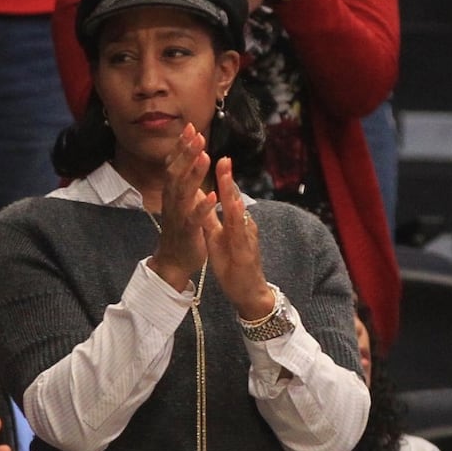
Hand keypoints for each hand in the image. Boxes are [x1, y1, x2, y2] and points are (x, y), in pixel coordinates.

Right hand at [148, 124, 216, 291]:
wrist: (174, 260)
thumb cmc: (180, 228)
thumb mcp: (180, 199)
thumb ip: (183, 179)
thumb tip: (188, 156)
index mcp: (173, 192)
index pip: (174, 164)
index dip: (181, 146)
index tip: (190, 127)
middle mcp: (172, 200)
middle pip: (177, 172)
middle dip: (187, 153)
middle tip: (197, 134)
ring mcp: (179, 216)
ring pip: (184, 192)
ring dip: (194, 173)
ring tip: (205, 157)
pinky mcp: (187, 232)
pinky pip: (195, 218)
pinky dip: (202, 207)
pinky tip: (212, 196)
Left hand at [204, 155, 272, 318]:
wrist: (248, 292)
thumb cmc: (234, 264)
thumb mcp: (217, 238)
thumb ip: (212, 220)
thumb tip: (203, 202)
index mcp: (234, 222)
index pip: (226, 197)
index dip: (221, 179)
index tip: (213, 161)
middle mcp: (243, 226)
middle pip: (234, 199)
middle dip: (228, 179)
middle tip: (223, 158)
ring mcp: (246, 237)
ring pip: (239, 212)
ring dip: (232, 193)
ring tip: (226, 176)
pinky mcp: (246, 251)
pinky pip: (240, 233)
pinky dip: (236, 219)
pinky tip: (232, 207)